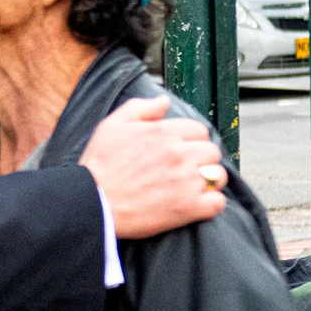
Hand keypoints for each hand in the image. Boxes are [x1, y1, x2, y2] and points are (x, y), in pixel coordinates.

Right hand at [79, 96, 227, 239]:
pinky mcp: (187, 208)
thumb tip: (164, 102)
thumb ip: (140, 108)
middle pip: (212, 151)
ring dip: (210, 180)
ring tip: (195, 186)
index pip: (199, 130)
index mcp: (163, 132)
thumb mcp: (111, 126)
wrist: (92, 203)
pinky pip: (217, 203)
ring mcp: (185, 182)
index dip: (191, 140)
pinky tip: (197, 204)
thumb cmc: (98, 166)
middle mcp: (178, 154)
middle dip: (202, 159)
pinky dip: (211, 204)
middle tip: (188, 168)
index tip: (181, 150)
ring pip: (218, 176)